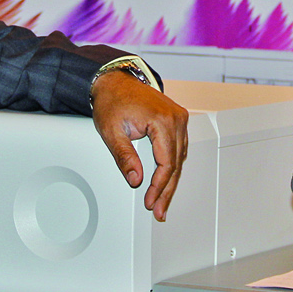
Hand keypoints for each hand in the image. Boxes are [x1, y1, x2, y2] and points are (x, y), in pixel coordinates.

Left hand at [90, 70, 188, 220]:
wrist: (115, 81)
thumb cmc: (112, 100)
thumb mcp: (112, 132)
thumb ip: (124, 157)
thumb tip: (135, 180)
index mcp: (162, 120)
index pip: (166, 163)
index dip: (159, 187)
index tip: (150, 202)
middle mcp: (176, 118)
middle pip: (176, 164)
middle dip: (167, 190)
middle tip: (160, 211)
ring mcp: (179, 118)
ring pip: (180, 158)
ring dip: (171, 180)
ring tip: (162, 201)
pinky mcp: (176, 119)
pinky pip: (179, 148)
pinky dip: (172, 165)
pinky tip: (166, 180)